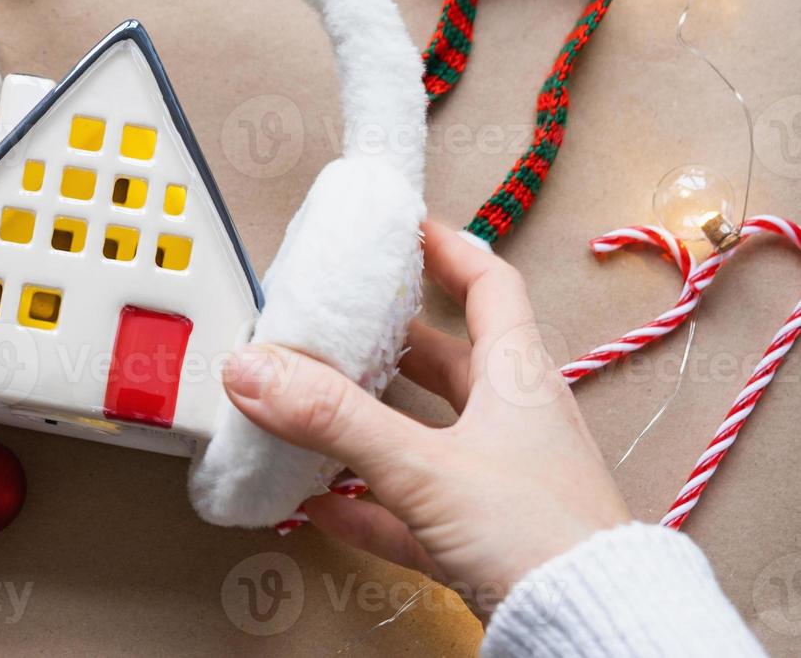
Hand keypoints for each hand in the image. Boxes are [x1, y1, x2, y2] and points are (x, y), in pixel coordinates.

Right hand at [221, 219, 630, 616]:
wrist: (589, 631)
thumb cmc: (538, 533)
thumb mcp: (422, 464)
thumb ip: (332, 417)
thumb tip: (254, 368)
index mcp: (517, 378)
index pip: (489, 286)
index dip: (448, 249)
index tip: (403, 227)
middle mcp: (514, 422)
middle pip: (448, 362)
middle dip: (387, 343)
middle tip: (335, 325)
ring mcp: (501, 483)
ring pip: (426, 436)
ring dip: (369, 426)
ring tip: (312, 412)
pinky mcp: (485, 540)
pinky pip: (415, 509)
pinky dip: (366, 504)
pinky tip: (322, 505)